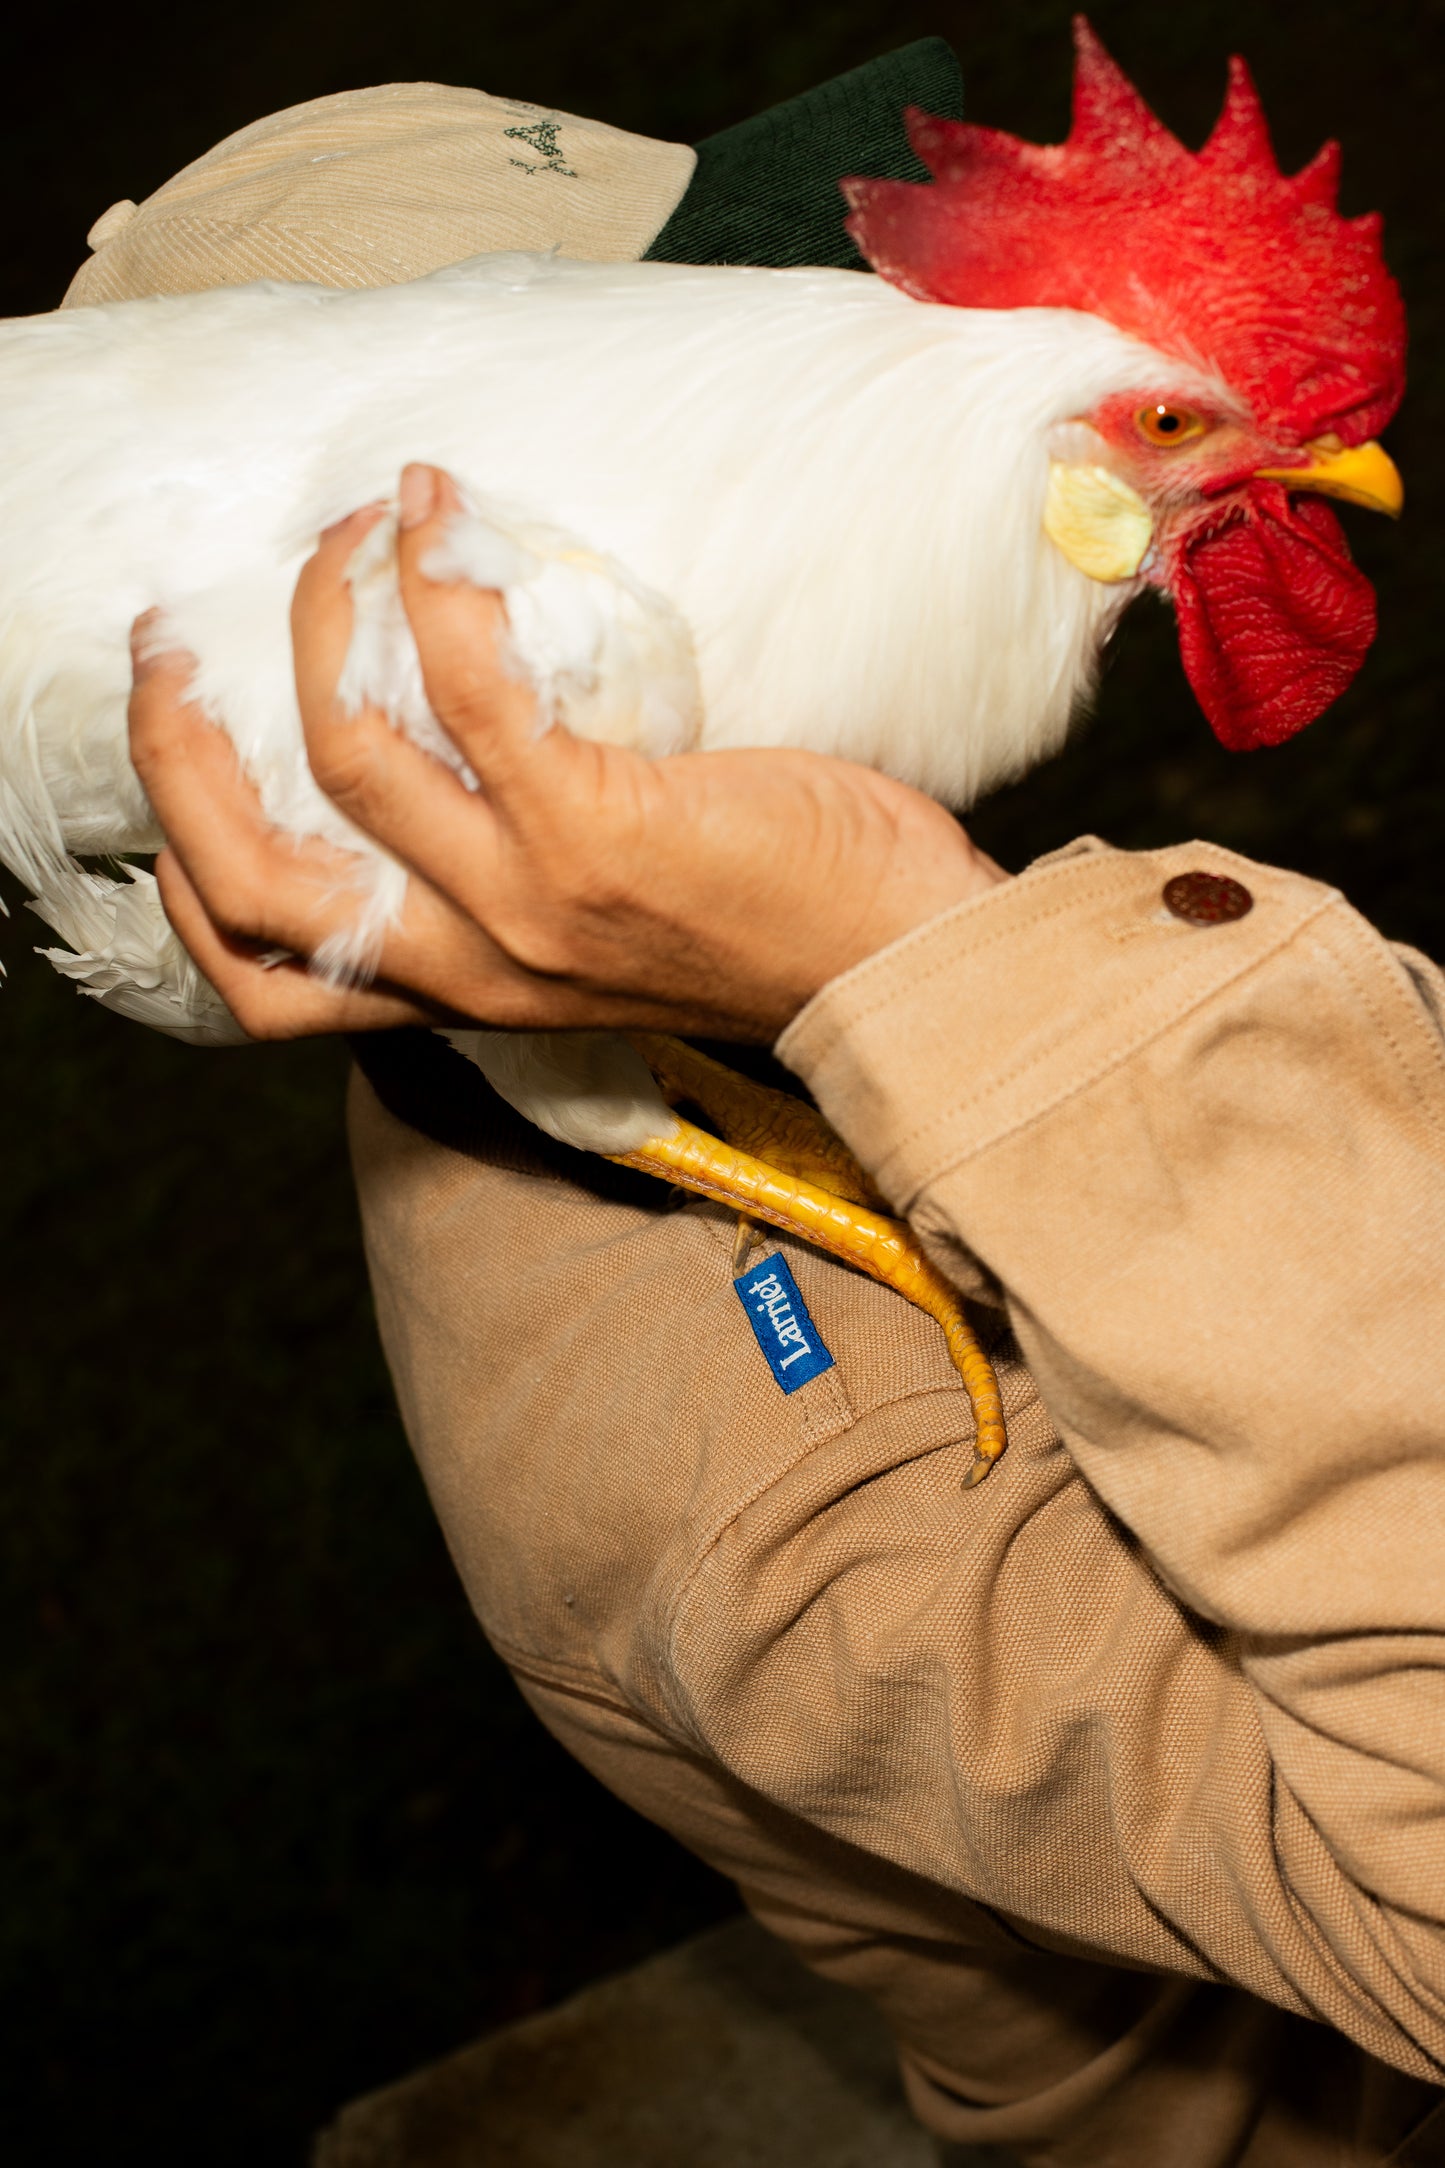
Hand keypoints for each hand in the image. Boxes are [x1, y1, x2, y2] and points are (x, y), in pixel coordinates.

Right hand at [129, 464, 1007, 1042]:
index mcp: (462, 992)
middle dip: (179, 753)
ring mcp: (524, 903)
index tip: (185, 762)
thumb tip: (452, 761)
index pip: (265, 983)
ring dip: (324, 622)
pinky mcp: (592, 832)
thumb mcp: (593, 941)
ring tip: (354, 532)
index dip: (189, 878)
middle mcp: (471, 964)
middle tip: (172, 643)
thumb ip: (508, 886)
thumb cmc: (763, 926)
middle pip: (250, 882)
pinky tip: (439, 523)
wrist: (896, 962)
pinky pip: (471, 690)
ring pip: (344, 759)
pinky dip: (438, 591)